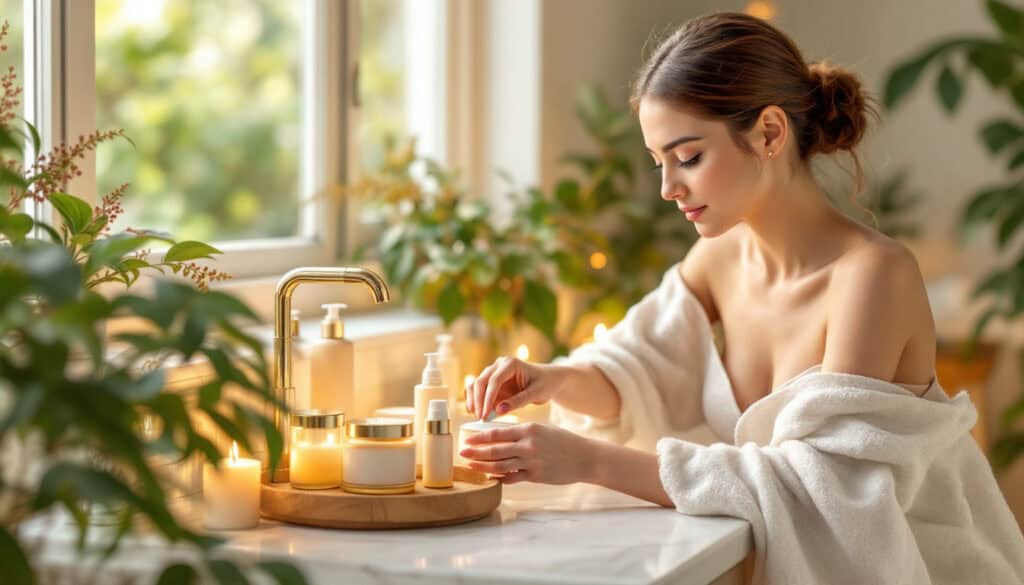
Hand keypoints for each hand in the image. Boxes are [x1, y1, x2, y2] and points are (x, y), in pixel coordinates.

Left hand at [459, 422, 593, 484]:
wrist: (584, 457)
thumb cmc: (563, 441)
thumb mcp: (542, 430)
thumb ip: (522, 433)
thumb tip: (500, 436)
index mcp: (529, 429)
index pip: (498, 433)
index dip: (480, 437)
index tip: (468, 439)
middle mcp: (528, 445)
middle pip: (495, 450)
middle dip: (476, 452)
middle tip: (462, 453)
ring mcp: (531, 461)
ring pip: (501, 464)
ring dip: (483, 466)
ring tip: (471, 466)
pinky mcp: (536, 476)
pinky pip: (513, 477)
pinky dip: (501, 477)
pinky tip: (491, 477)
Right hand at [466, 357, 564, 420]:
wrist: (548, 379)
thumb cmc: (545, 384)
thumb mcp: (536, 393)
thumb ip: (518, 401)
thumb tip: (498, 410)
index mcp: (511, 364)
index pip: (494, 380)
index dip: (488, 398)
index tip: (485, 414)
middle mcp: (499, 365)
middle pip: (481, 381)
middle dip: (478, 400)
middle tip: (480, 418)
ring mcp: (493, 372)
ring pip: (476, 384)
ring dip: (473, 400)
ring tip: (476, 415)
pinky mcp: (491, 382)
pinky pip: (478, 390)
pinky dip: (475, 400)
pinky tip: (475, 412)